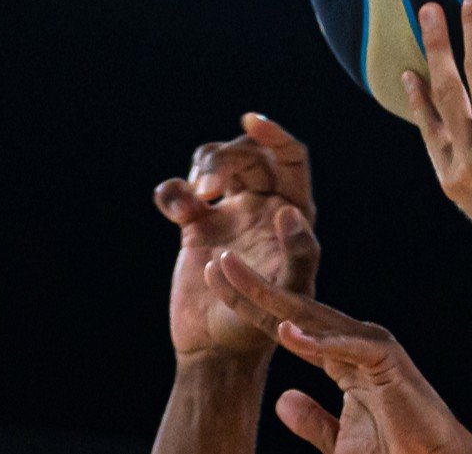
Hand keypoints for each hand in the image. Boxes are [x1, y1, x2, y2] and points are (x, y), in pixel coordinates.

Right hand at [154, 113, 317, 360]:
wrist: (216, 350)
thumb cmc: (260, 326)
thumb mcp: (288, 293)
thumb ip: (299, 253)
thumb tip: (289, 211)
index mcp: (293, 212)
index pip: (290, 158)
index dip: (275, 134)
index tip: (252, 120)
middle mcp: (263, 206)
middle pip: (248, 153)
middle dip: (228, 156)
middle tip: (210, 188)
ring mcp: (228, 213)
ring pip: (215, 164)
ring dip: (202, 167)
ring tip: (197, 200)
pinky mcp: (195, 226)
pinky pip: (180, 191)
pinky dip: (173, 191)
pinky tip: (175, 210)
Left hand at [206, 251, 471, 453]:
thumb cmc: (394, 453)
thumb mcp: (339, 441)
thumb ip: (312, 420)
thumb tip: (283, 400)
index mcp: (341, 357)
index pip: (286, 326)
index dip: (250, 306)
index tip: (214, 283)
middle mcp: (354, 343)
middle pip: (295, 311)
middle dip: (255, 286)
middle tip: (218, 261)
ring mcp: (372, 347)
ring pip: (316, 318)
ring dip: (276, 299)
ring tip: (240, 279)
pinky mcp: (389, 361)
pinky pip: (349, 348)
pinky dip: (319, 341)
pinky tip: (288, 333)